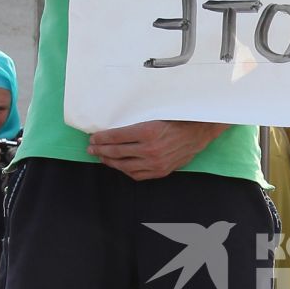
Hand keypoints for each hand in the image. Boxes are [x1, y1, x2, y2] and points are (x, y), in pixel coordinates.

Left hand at [88, 120, 228, 180]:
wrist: (199, 132)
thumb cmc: (176, 119)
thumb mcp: (155, 113)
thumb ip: (136, 120)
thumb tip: (114, 125)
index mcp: (147, 131)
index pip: (116, 136)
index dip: (101, 138)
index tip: (93, 137)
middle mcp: (150, 149)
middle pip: (117, 152)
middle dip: (100, 150)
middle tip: (91, 148)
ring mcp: (155, 162)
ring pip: (125, 166)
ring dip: (110, 162)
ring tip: (101, 157)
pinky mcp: (161, 171)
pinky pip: (137, 174)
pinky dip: (125, 171)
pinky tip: (119, 166)